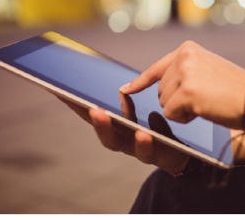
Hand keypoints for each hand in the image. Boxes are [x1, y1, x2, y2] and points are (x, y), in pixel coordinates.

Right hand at [58, 93, 189, 173]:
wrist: (183, 149)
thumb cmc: (158, 127)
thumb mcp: (144, 108)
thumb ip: (131, 100)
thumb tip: (121, 89)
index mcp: (117, 126)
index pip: (93, 115)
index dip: (76, 105)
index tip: (61, 92)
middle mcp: (125, 140)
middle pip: (107, 135)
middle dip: (100, 124)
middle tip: (95, 110)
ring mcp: (140, 150)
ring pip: (128, 146)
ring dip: (131, 139)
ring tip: (128, 126)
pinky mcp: (159, 156)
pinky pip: (153, 150)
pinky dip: (149, 141)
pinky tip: (150, 127)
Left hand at [120, 41, 244, 129]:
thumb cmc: (236, 90)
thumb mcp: (208, 69)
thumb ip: (185, 71)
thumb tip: (163, 86)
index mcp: (188, 49)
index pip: (157, 67)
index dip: (141, 82)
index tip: (126, 89)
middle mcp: (184, 56)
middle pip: (161, 90)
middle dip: (177, 101)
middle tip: (204, 99)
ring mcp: (185, 72)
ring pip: (165, 103)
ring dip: (183, 109)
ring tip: (207, 102)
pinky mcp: (187, 91)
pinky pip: (172, 113)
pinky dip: (186, 118)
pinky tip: (205, 109)